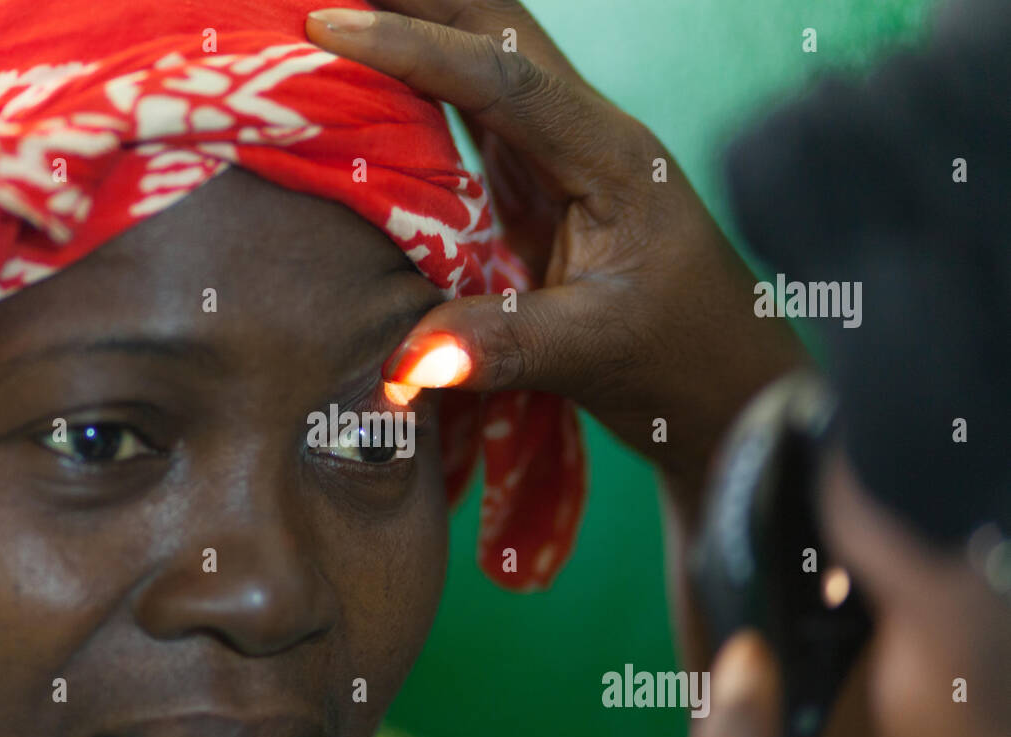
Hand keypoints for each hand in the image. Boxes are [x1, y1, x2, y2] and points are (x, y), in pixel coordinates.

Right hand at [306, 2, 806, 495]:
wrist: (723, 384)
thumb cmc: (676, 361)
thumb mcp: (592, 355)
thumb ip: (501, 346)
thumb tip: (405, 363)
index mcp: (610, 156)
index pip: (504, 76)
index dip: (413, 45)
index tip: (327, 25)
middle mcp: (584, 131)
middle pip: (494, 25)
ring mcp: (560, 149)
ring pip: (481, 52)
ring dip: (410, 25)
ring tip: (327, 15)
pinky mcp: (537, 178)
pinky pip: (468, 105)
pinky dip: (413, 79)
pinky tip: (360, 79)